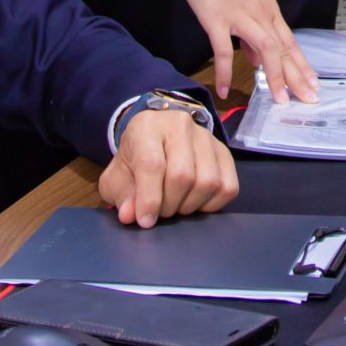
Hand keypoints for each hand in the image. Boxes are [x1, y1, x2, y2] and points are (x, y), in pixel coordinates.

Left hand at [99, 106, 239, 228]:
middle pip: (182, 175)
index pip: (152, 164)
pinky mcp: (224, 153)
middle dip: (169, 205)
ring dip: (189, 206)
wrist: (155, 141)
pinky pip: (227, 187)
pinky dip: (211, 205)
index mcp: (147, 126)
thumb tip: (130, 215)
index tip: (145, 221)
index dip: (149, 198)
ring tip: (176, 206)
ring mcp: (207, 137)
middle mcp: (180, 124)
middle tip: (160, 212)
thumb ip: (122, 195)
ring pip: (207, 182)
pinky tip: (195, 202)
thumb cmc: (134, 159)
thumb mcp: (118, 176)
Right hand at [175, 0, 316, 101]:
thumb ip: (253, 30)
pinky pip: (223, 49)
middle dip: (297, 77)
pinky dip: (225, 71)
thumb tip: (256, 60)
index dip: (302, 66)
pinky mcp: (217, 17)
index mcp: (268, 9)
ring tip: (279, 99)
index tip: (313, 85)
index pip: (290, 43)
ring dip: (275, 75)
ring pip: (266, 48)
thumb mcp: (246, 0)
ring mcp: (240, 15)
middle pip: (284, 49)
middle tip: (309, 99)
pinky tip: (224, 89)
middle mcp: (260, 13)